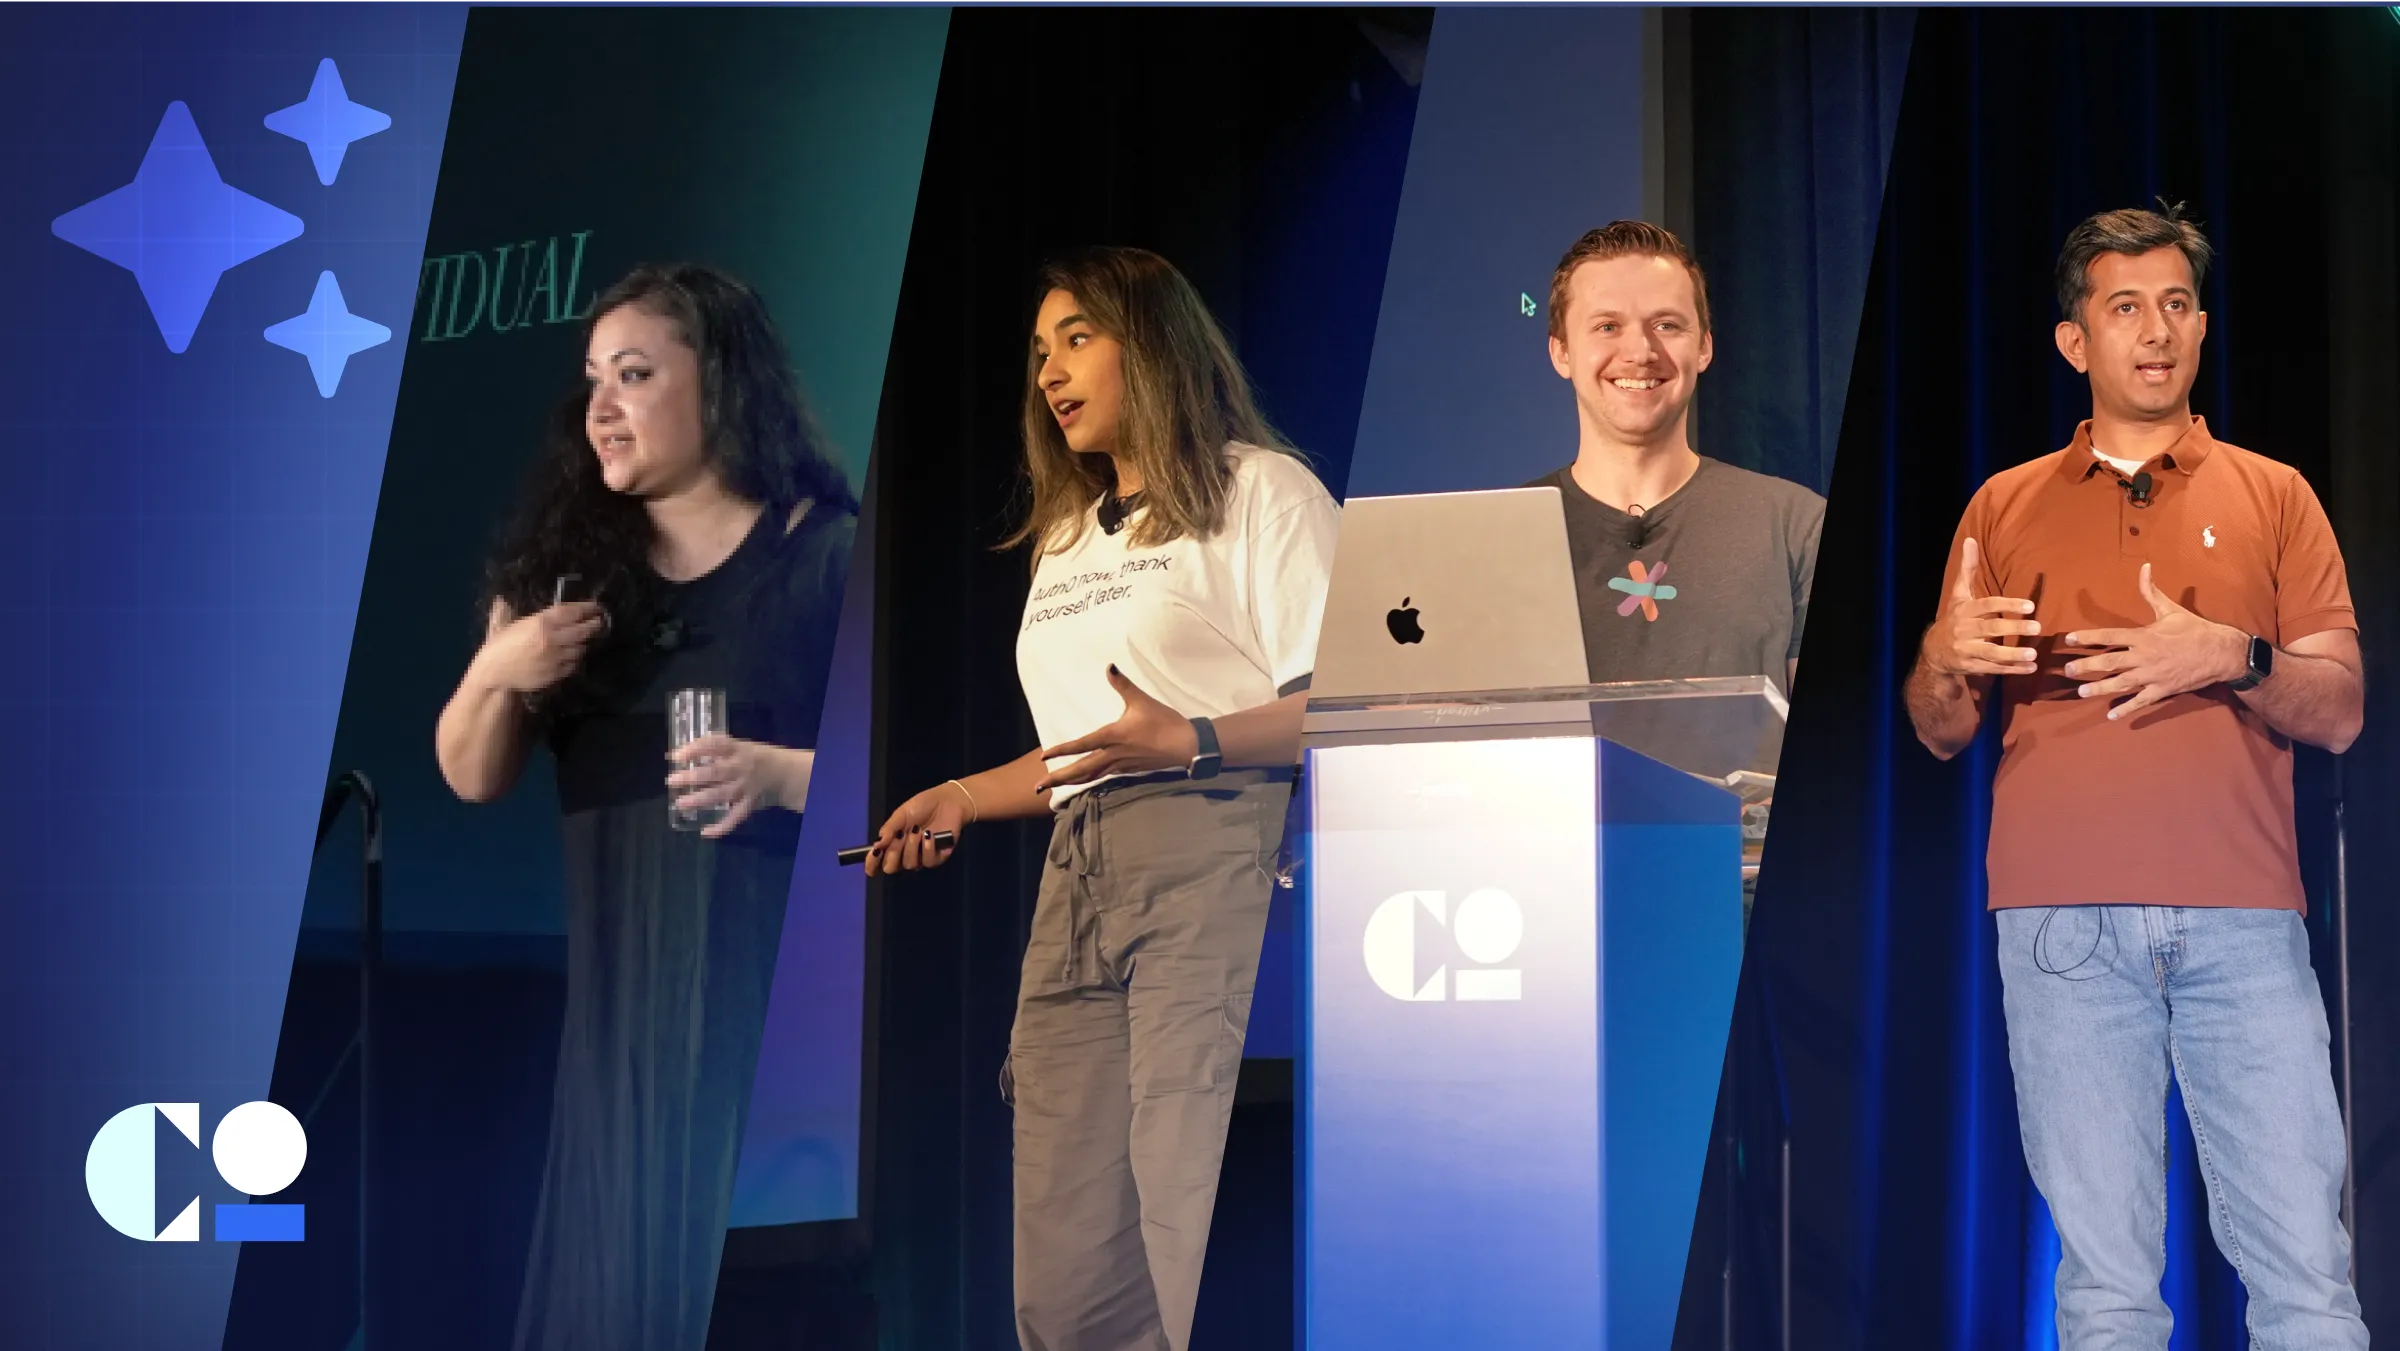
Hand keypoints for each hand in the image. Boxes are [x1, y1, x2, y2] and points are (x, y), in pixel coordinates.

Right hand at [477, 600, 605, 693]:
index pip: (572, 612)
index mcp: (541, 622)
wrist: (494, 674)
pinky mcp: (557, 673)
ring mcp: (557, 657)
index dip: (588, 608)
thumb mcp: (507, 624)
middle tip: (599, 621)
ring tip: (584, 639)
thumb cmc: (498, 647)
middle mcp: (553, 638)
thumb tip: (503, 599)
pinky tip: (573, 655)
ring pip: (581, 648)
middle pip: (584, 630)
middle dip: (594, 625)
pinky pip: (574, 664)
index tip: (596, 606)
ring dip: (584, 643)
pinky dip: (575, 658)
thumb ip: (512, 610)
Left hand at [666, 735, 800, 838]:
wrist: (786, 774)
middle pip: (715, 773)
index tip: (677, 755)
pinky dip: (721, 827)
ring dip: (699, 800)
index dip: (696, 749)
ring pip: (721, 795)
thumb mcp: (741, 747)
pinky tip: (705, 832)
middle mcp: (742, 768)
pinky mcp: (750, 804)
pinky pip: (735, 817)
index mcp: (740, 749)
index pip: (716, 745)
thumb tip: (677, 754)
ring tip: (680, 804)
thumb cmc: (757, 758)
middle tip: (671, 781)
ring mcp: (746, 787)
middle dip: (692, 777)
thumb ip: (714, 751)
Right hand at [862, 781, 972, 875]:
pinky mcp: (937, 858)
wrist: (946, 801)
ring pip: (909, 865)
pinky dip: (927, 848)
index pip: (878, 863)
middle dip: (893, 852)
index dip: (872, 864)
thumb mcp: (901, 814)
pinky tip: (930, 835)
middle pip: (891, 868)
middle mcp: (904, 854)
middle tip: (900, 835)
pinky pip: (928, 862)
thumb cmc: (922, 806)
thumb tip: (877, 844)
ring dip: (911, 846)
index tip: (873, 854)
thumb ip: (889, 829)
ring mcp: (921, 858)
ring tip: (917, 829)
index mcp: (893, 844)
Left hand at [1034, 665, 1199, 791]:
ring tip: (1054, 788)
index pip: (1081, 745)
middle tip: (1037, 787)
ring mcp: (1121, 765)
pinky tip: (1085, 780)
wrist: (1187, 746)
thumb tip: (1109, 666)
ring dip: (1071, 782)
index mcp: (1112, 737)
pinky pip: (1104, 777)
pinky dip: (1090, 780)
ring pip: (1091, 776)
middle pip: (1081, 770)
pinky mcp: (1130, 770)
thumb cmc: (1164, 722)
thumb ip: (1122, 684)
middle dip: (1058, 779)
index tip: (1043, 757)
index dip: (1061, 751)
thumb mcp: (1141, 700)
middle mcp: (1113, 755)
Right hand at [1927, 537, 2040, 676]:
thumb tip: (1970, 540)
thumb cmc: (1954, 618)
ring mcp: (1967, 651)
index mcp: (1964, 611)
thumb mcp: (1958, 595)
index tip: (2030, 606)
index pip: (1987, 605)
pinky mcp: (1971, 667)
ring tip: (2033, 655)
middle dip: (2014, 628)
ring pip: (1991, 653)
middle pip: (1991, 629)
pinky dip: (2012, 670)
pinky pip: (1994, 669)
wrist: (1933, 652)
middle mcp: (1964, 631)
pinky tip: (2031, 669)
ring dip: (2013, 655)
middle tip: (2037, 628)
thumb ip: (1968, 569)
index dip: (2008, 604)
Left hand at [2061, 564, 2248, 720]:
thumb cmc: (2194, 629)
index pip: (2109, 636)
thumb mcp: (2170, 609)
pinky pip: (2141, 701)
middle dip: (2086, 667)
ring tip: (2082, 692)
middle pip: (2109, 663)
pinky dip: (2126, 709)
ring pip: (2121, 684)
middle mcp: (2145, 657)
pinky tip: (2111, 715)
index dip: (2088, 638)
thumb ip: (2151, 591)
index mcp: (2144, 636)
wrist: (2222, 652)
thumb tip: (2144, 567)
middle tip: (2068, 670)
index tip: (2070, 639)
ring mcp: (2153, 676)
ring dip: (2100, 689)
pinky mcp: (2162, 690)